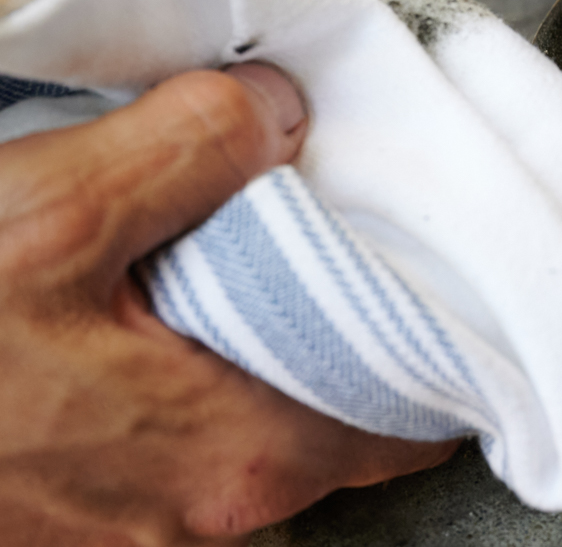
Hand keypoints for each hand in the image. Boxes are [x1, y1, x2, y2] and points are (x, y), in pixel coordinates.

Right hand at [0, 64, 456, 544]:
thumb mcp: (49, 204)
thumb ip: (192, 146)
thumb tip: (284, 110)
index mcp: (237, 458)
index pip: (414, 412)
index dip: (449, 332)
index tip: (458, 257)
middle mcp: (208, 516)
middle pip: (351, 423)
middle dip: (380, 330)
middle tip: (383, 232)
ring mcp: (141, 528)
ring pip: (273, 430)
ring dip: (296, 346)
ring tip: (296, 247)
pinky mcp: (83, 512)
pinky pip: (196, 438)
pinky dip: (221, 369)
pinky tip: (195, 295)